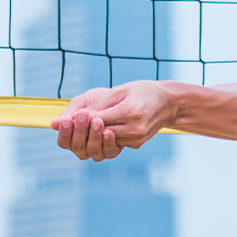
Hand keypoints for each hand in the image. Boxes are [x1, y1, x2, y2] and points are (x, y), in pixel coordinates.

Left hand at [50, 81, 178, 161]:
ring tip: (86, 124)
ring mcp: (136, 139)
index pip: (97, 121)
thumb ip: (94, 106)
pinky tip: (100, 128)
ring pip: (104, 143)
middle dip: (83, 130)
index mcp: (130, 112)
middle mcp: (134, 129)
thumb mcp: (118, 91)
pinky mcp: (136, 145)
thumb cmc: (142, 91)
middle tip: (73, 121)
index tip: (70, 116)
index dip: (81, 120)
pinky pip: (113, 145)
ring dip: (91, 136)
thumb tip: (68, 119)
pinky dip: (104, 138)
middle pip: (99, 136)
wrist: (168, 102)